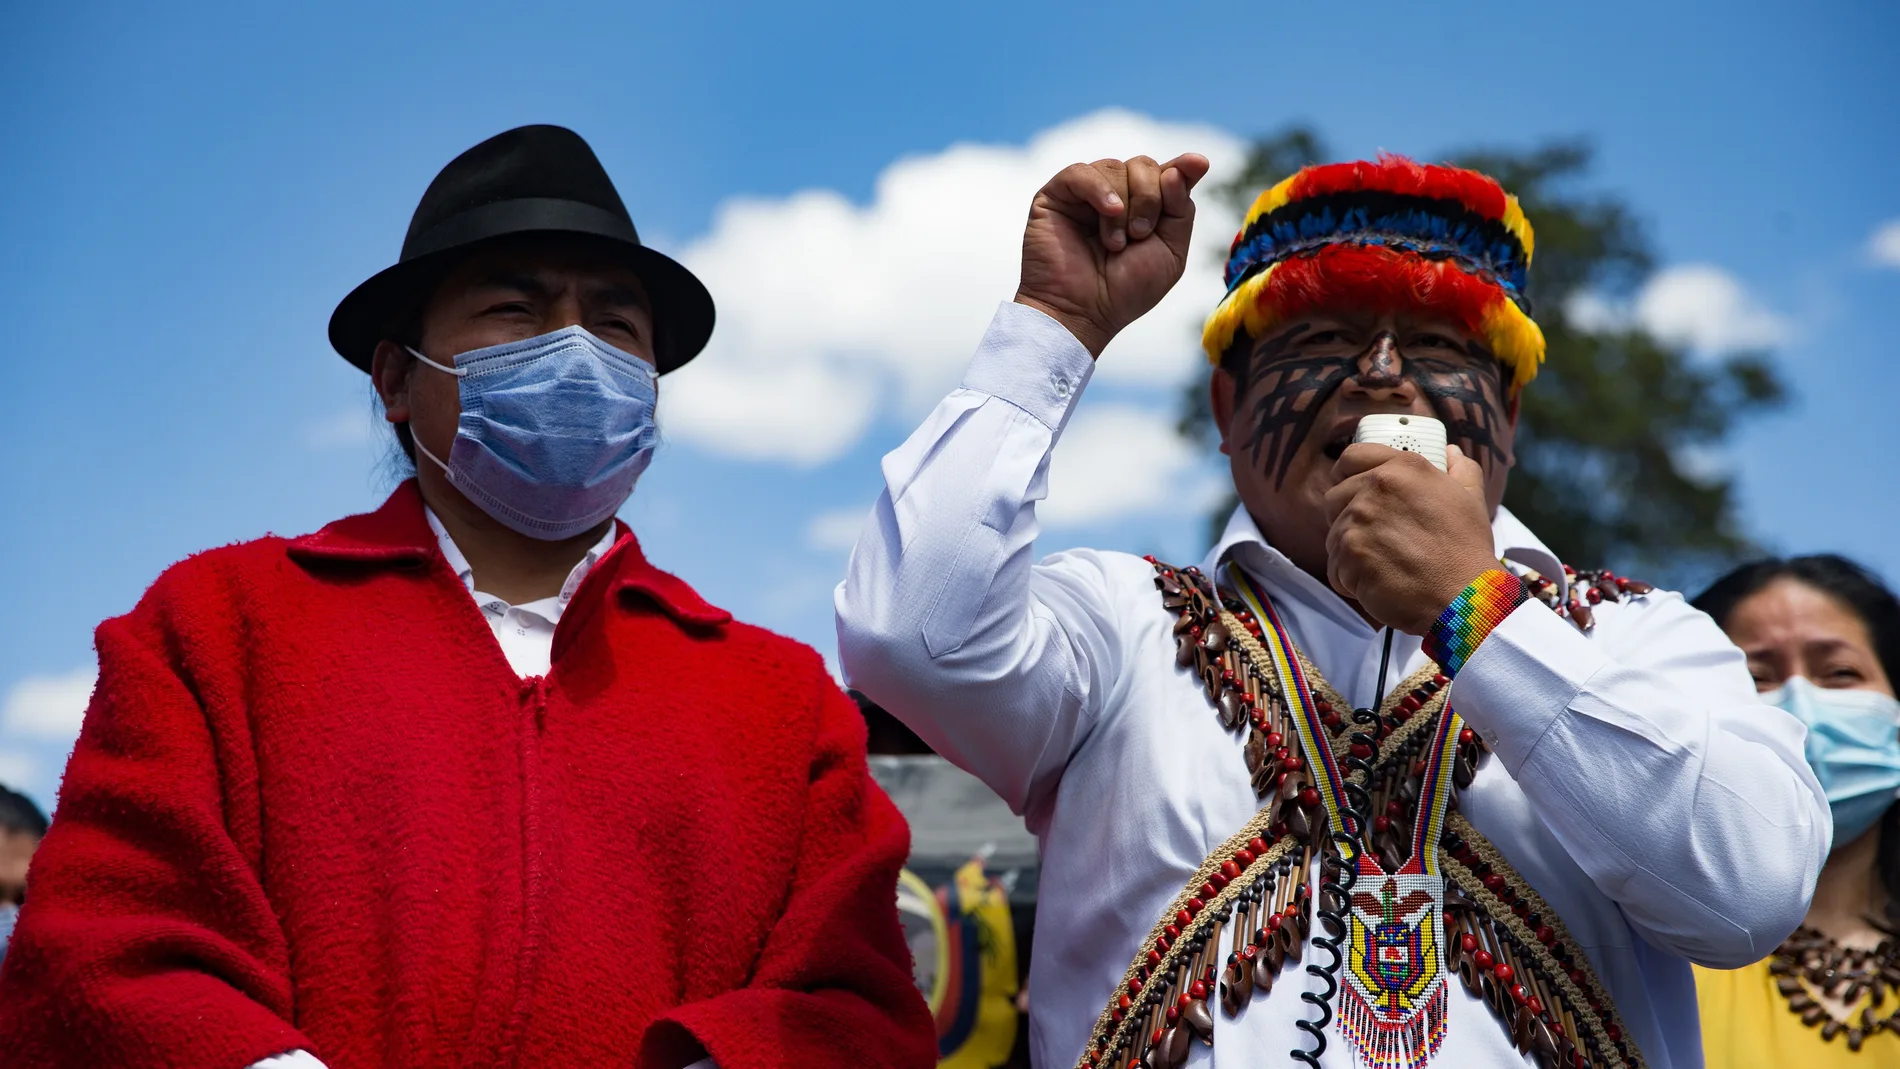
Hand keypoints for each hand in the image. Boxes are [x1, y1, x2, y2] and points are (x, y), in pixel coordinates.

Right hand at [1014, 153, 1210, 356]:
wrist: (1083, 313)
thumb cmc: (1125, 291)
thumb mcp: (1171, 252)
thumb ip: (1182, 210)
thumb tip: (1182, 166)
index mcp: (1144, 208)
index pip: (1167, 173)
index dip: (1183, 167)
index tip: (1199, 164)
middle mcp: (1115, 195)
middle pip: (1143, 165)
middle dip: (1150, 198)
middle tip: (1139, 236)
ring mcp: (1084, 194)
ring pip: (1115, 167)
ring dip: (1123, 206)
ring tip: (1115, 243)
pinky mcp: (1055, 196)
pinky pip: (1081, 172)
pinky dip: (1099, 190)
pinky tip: (1108, 212)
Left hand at [1322, 443, 1499, 633]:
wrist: (1461, 595)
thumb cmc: (1466, 550)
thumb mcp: (1470, 500)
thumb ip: (1460, 470)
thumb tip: (1451, 452)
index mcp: (1403, 468)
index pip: (1352, 458)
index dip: (1345, 474)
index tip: (1348, 487)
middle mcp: (1375, 488)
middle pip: (1335, 498)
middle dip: (1347, 519)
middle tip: (1374, 539)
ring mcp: (1358, 520)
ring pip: (1335, 536)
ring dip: (1352, 553)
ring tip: (1385, 566)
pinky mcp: (1349, 553)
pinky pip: (1336, 567)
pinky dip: (1351, 580)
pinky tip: (1379, 583)